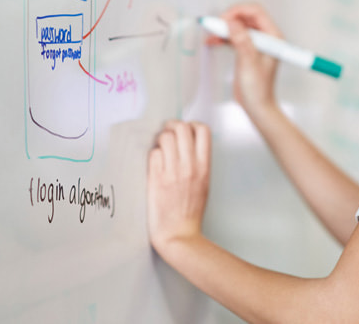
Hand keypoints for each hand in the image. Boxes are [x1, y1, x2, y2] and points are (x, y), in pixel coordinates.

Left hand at [147, 120, 210, 255]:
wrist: (179, 234)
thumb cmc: (191, 210)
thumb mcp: (204, 183)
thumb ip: (199, 161)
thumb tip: (187, 141)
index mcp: (204, 166)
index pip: (203, 130)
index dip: (192, 125)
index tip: (186, 131)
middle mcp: (190, 166)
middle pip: (181, 127)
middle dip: (172, 126)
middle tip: (168, 134)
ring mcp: (172, 172)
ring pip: (165, 137)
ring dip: (161, 139)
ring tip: (161, 149)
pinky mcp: (156, 179)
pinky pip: (153, 154)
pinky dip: (153, 155)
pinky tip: (155, 164)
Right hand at [207, 3, 280, 117]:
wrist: (257, 106)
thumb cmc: (259, 89)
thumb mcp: (249, 62)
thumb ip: (242, 40)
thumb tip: (232, 22)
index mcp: (272, 37)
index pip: (256, 12)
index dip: (238, 12)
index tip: (223, 18)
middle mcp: (265, 38)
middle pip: (245, 17)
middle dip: (229, 19)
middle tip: (214, 25)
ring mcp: (255, 44)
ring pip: (238, 26)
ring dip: (224, 28)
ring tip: (210, 33)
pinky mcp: (246, 50)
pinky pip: (233, 37)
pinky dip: (222, 38)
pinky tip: (212, 41)